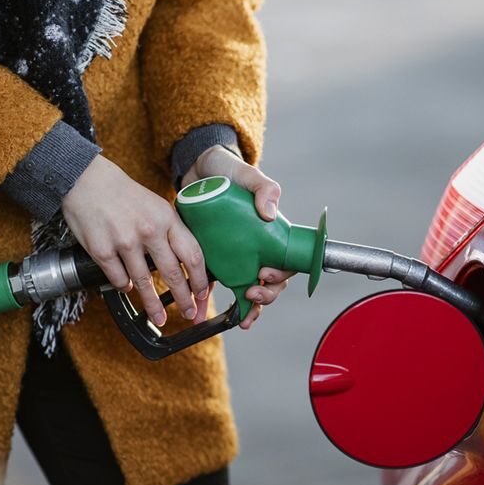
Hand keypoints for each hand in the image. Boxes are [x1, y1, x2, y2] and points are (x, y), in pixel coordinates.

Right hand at [61, 155, 209, 326]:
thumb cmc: (123, 194)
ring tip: (160, 317)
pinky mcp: (102, 251)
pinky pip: (119, 279)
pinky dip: (124, 286)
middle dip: (184, 299)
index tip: (203, 293)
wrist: (86, 181)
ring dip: (154, 305)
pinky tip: (128, 287)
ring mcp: (124, 242)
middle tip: (189, 313)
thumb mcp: (156, 205)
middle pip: (173, 274)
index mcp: (167, 218)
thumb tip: (186, 260)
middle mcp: (149, 231)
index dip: (200, 279)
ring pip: (144, 283)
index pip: (192, 255)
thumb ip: (171, 230)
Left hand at [183, 146, 294, 328]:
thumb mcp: (247, 175)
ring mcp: (235, 255)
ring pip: (248, 288)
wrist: (198, 169)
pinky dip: (212, 302)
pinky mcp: (213, 257)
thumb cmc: (228, 170)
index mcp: (269, 233)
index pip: (285, 262)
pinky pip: (216, 284)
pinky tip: (207, 313)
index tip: (266, 274)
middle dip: (265, 295)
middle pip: (270, 282)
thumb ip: (264, 188)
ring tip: (242, 315)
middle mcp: (255, 248)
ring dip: (249, 306)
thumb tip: (270, 213)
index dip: (281, 275)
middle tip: (252, 292)